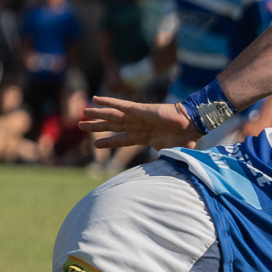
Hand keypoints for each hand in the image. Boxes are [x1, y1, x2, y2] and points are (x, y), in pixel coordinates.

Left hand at [81, 96, 196, 149]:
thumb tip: (160, 172)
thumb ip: (160, 159)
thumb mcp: (168, 152)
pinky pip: (120, 105)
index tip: (95, 144)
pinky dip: (108, 101)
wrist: (191, 125)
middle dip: (96, 126)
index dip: (108, 141)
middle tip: (80, 126)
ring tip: (82, 112)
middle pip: (112, 126)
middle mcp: (137, 126)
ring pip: (112, 115)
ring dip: (97, 114)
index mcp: (143, 137)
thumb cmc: (184, 139)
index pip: (121, 139)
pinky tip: (95, 99)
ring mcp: (138, 117)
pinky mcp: (140, 109)